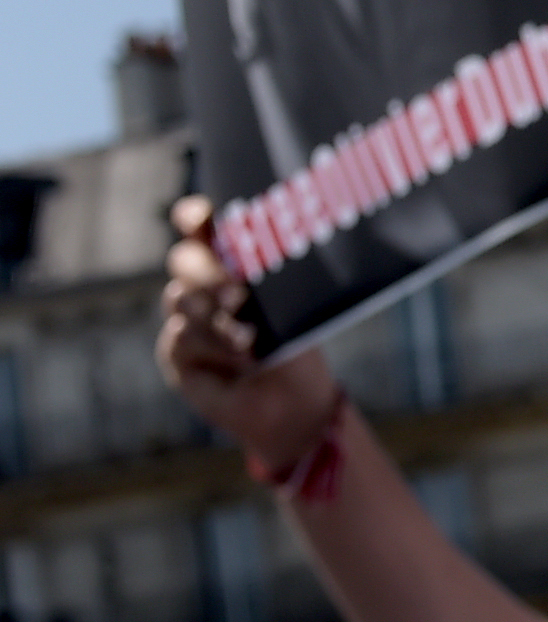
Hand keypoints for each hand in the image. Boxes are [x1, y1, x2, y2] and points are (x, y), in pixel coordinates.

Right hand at [154, 196, 339, 469]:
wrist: (292, 405)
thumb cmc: (297, 350)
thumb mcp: (290, 312)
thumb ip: (264, 283)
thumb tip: (246, 267)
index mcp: (232, 267)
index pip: (203, 231)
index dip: (195, 219)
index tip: (198, 216)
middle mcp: (204, 287)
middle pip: (184, 261)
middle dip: (207, 272)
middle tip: (237, 295)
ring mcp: (186, 317)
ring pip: (180, 297)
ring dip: (217, 318)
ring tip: (251, 341)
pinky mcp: (176, 350)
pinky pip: (181, 335)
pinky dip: (212, 347)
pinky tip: (238, 362)